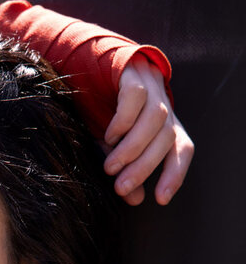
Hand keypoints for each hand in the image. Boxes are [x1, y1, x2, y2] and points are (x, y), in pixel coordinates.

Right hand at [102, 53, 193, 205]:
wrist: (80, 63)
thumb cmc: (97, 108)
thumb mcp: (112, 145)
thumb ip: (125, 168)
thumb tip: (136, 199)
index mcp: (163, 122)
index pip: (182, 148)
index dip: (175, 174)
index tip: (160, 199)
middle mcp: (162, 103)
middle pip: (167, 137)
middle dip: (145, 167)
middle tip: (121, 187)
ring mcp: (149, 85)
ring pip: (155, 119)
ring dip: (132, 148)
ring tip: (110, 166)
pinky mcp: (131, 72)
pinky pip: (135, 97)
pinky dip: (123, 121)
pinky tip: (110, 135)